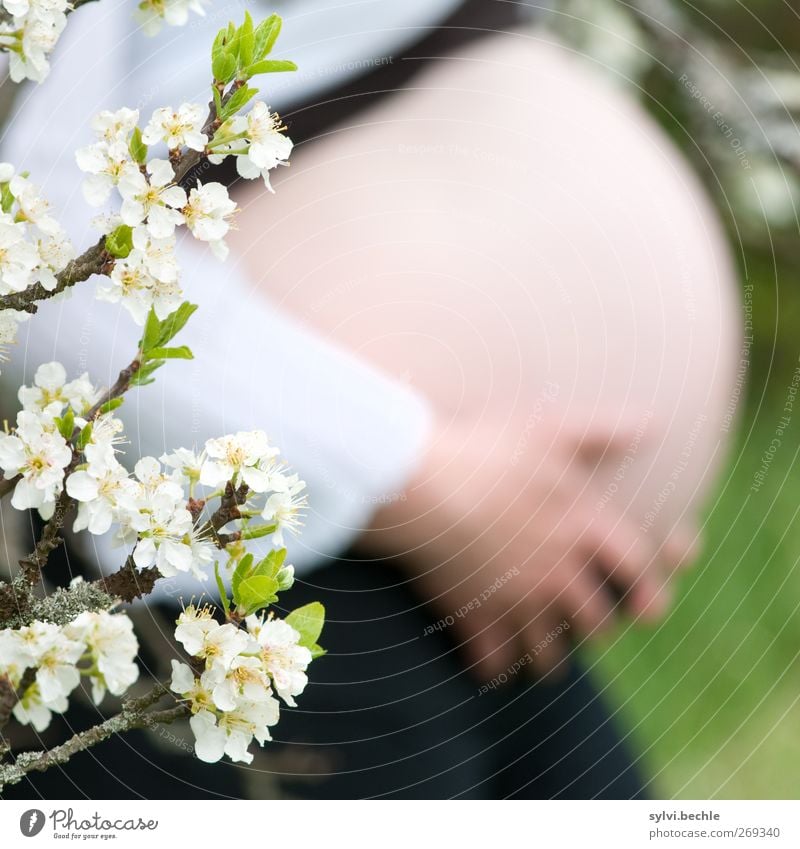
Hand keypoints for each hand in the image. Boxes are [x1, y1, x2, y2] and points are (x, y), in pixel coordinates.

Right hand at [365, 415, 697, 678]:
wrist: (423, 484)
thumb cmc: (487, 453)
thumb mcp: (550, 430)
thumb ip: (604, 432)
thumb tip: (653, 426)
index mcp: (583, 527)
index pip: (636, 568)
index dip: (650, 590)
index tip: (651, 609)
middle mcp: (558, 571)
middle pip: (595, 621)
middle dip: (596, 630)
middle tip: (590, 631)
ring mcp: (517, 599)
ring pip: (547, 651)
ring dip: (548, 660)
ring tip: (543, 661)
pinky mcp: (475, 615)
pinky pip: (492, 659)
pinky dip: (493, 667)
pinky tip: (489, 665)